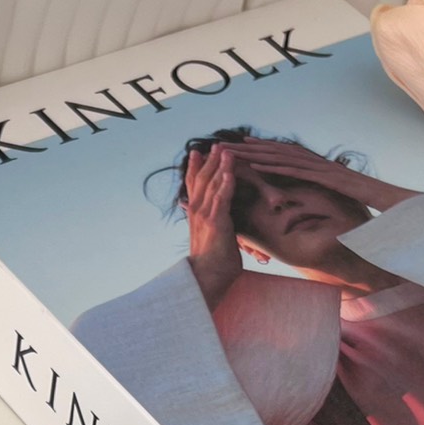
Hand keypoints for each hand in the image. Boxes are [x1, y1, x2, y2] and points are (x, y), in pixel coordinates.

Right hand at [183, 145, 242, 311]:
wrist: (207, 280)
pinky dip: (226, 184)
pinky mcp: (217, 223)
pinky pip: (221, 199)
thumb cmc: (213, 265)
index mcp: (196, 215)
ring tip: (225, 150)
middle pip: (202, 180)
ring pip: (211, 185)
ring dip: (219, 166)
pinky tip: (230, 172)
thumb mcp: (212, 240)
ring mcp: (205, 216)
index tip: (198, 152)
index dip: (196, 168)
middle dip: (209, 161)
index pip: (194, 186)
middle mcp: (197, 212)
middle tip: (216, 144)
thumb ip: (213, 227)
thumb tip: (215, 223)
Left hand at [228, 139, 418, 213]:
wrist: (396, 209)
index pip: (287, 157)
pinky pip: (297, 172)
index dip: (263, 151)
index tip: (241, 148)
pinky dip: (275, 168)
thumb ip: (328, 197)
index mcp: (320, 170)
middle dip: (250, 147)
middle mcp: (319, 165)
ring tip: (231, 151)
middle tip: (223, 145)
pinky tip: (255, 166)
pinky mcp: (327, 178)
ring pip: (283, 157)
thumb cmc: (371, 209)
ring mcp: (323, 169)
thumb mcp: (343, 203)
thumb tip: (316, 203)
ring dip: (255, 153)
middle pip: (279, 152)